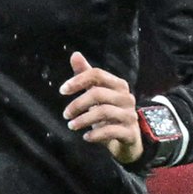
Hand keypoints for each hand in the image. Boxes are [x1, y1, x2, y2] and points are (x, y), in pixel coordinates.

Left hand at [60, 50, 142, 164]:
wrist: (128, 139)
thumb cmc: (110, 111)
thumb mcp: (97, 93)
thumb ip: (86, 75)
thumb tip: (75, 54)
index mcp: (118, 84)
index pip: (97, 74)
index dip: (78, 80)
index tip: (62, 90)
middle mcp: (126, 97)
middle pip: (98, 93)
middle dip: (78, 104)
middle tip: (66, 114)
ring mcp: (130, 115)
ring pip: (103, 112)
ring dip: (83, 120)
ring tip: (71, 125)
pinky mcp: (130, 133)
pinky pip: (110, 131)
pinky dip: (95, 134)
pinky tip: (86, 137)